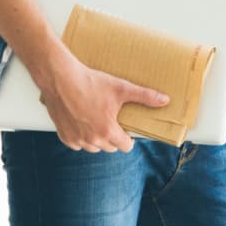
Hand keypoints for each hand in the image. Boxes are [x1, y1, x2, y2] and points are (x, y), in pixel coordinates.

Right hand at [38, 54, 170, 153]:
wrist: (60, 78)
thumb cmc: (90, 82)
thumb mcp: (120, 88)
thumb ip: (145, 96)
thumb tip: (165, 100)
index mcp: (108, 131)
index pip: (126, 147)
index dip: (128, 138)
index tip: (126, 129)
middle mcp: (92, 139)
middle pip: (110, 147)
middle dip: (112, 137)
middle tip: (110, 120)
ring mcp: (77, 139)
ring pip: (93, 147)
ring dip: (96, 139)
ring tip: (96, 121)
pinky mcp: (64, 136)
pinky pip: (76, 144)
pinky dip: (80, 137)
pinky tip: (81, 123)